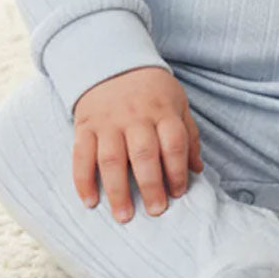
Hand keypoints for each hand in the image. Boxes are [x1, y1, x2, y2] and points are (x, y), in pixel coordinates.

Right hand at [72, 65, 203, 221]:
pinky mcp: (85, 126)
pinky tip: (90, 201)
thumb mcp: (177, 102)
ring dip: (118, 191)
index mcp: (162, 110)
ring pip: (111, 159)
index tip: (178, 193)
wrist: (111, 61)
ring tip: (124, 216)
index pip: (173, 143)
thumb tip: (197, 170)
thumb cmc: (151, 90)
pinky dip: (83, 180)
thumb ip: (188, 135)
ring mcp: (107, 121)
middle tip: (156, 211)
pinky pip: (81, 155)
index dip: (177, 171)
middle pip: (144, 155)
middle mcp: (135, 116)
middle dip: (151, 186)